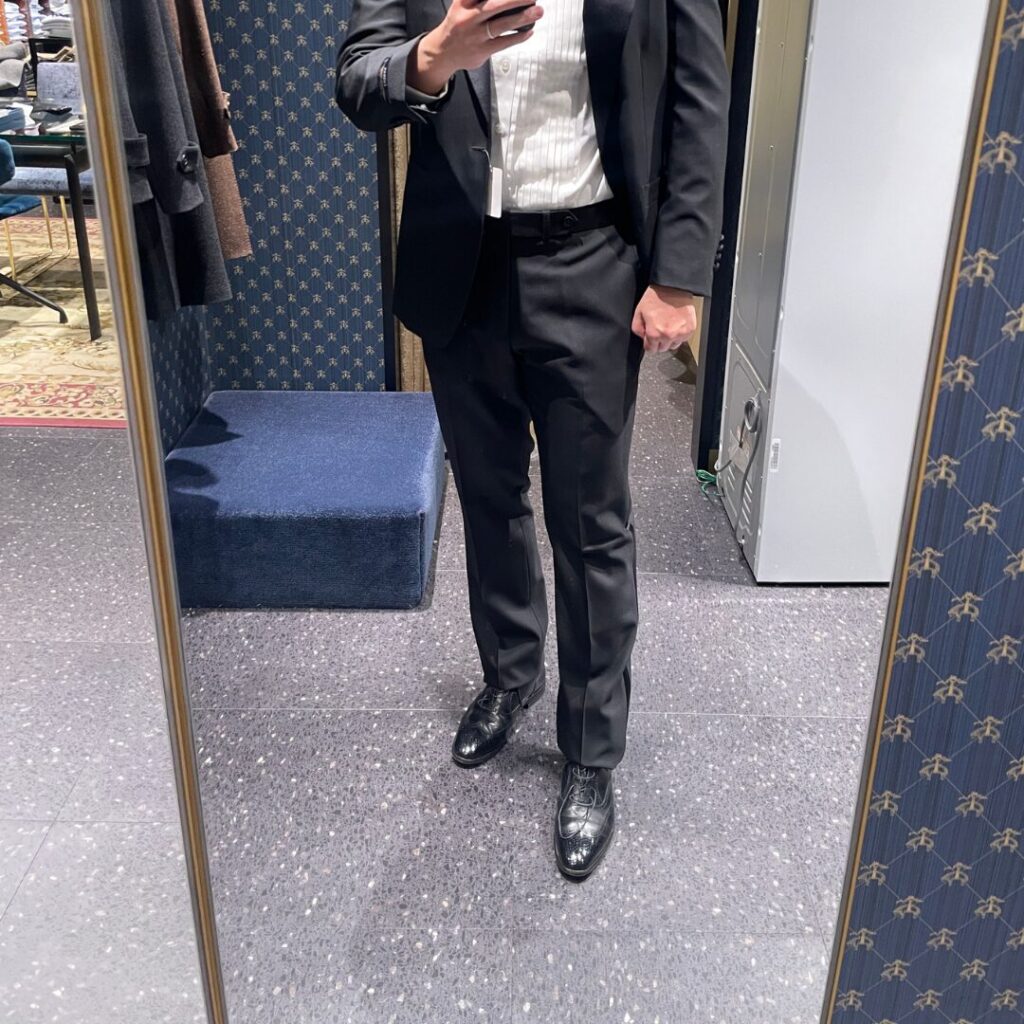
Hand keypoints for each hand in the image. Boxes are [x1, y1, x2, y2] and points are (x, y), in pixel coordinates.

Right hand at [409, 0, 543, 93]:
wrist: (443, 52)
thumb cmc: (458, 24)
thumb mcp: (462, 4)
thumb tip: (506, 0)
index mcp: (464, 2)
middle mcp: (469, 17)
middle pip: (496, 5)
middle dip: (517, 0)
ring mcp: (475, 35)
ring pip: (502, 25)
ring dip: (523, 18)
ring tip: (538, 12)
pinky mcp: (481, 51)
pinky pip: (504, 43)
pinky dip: (518, 37)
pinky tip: (529, 31)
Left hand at [631, 284, 698, 352]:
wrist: (673, 287)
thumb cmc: (656, 297)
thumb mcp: (638, 312)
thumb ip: (637, 329)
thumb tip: (643, 337)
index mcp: (654, 333)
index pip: (650, 349)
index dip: (649, 342)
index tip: (651, 336)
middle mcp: (668, 336)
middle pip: (662, 349)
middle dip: (659, 340)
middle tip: (659, 327)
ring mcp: (680, 333)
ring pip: (673, 345)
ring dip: (670, 339)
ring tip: (668, 325)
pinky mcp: (690, 329)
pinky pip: (683, 339)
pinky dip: (680, 333)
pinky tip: (676, 323)